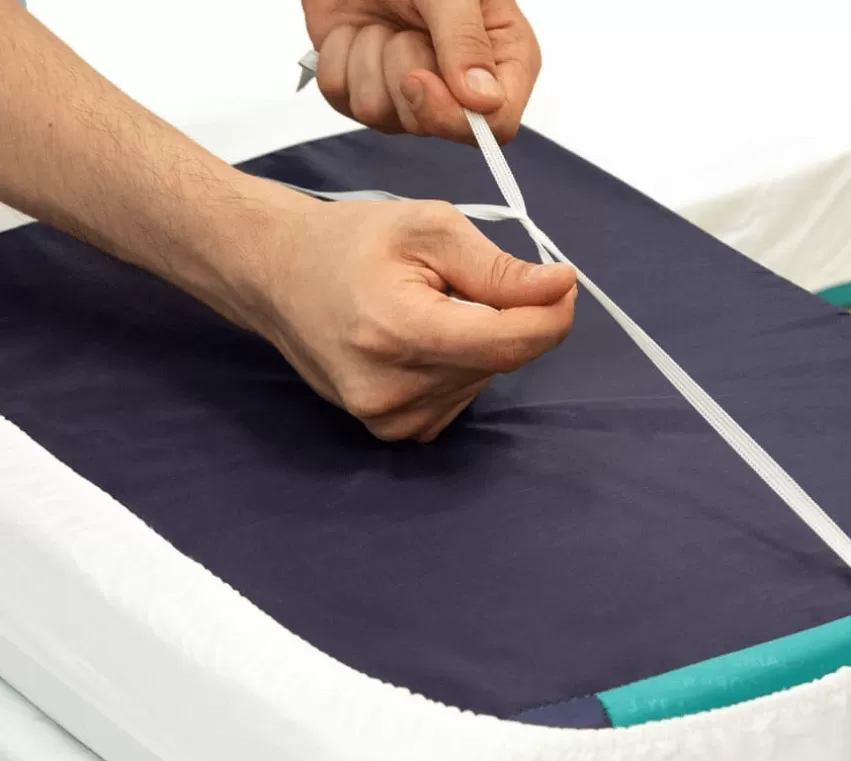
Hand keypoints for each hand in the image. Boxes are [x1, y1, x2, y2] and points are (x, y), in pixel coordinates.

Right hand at [244, 188, 575, 440]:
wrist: (278, 278)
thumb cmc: (348, 244)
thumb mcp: (428, 230)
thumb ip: (497, 267)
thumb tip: (559, 289)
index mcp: (401, 333)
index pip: (509, 343)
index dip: (550, 315)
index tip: (560, 284)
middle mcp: (393, 390)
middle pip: (499, 360)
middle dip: (503, 319)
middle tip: (458, 282)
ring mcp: (389, 418)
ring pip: (482, 380)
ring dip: (477, 344)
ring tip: (426, 310)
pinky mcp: (390, 430)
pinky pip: (458, 399)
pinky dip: (458, 368)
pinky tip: (421, 343)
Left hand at [301, 0, 540, 142]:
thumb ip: (466, 40)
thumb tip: (484, 102)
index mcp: (501, 59)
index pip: (495, 124)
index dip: (455, 116)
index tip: (419, 80)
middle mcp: (458, 86)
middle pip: (434, 126)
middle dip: (405, 74)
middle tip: (405, 27)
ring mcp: (410, 93)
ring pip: (384, 117)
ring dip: (371, 61)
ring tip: (380, 21)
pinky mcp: (366, 90)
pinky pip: (345, 100)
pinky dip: (341, 58)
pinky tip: (355, 28)